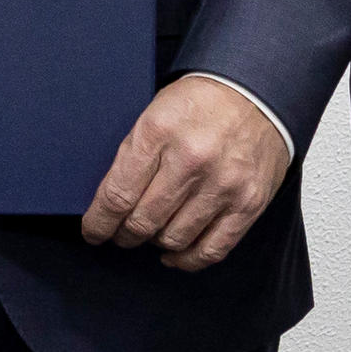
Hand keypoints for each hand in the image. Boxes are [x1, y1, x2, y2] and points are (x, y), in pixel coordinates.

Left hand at [77, 75, 287, 269]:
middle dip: (124, 235)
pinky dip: (188, 259)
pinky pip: (212, 249)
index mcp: (158, 132)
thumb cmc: (199, 103)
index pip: (117, 195)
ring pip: (174, 239)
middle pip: (143, 221)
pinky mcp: (249, 203)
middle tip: (121, 234)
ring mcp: (223, 184)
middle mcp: (191, 160)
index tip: (93, 232)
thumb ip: (134, 156)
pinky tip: (175, 254)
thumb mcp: (154, 113)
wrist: (257, 91)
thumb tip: (109, 202)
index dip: (99, 223)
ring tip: (151, 235)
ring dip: (155, 243)